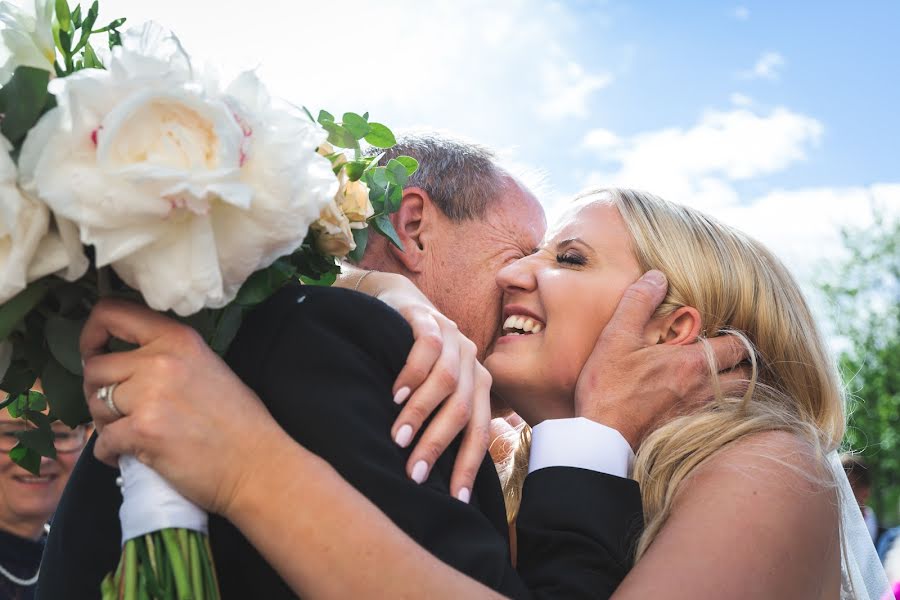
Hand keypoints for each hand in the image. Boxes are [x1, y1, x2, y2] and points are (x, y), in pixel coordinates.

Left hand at [81, 299, 274, 515]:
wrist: (256, 463)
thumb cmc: (238, 421)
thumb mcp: (207, 366)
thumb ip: (166, 356)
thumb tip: (121, 363)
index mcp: (177, 338)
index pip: (112, 313)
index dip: (91, 334)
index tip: (95, 353)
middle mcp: (161, 360)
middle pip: (95, 367)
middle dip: (98, 392)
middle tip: (119, 411)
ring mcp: (150, 395)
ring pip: (95, 404)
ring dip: (106, 424)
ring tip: (133, 435)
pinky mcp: (142, 430)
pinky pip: (102, 441)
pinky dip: (110, 454)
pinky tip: (132, 456)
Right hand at [386, 292, 490, 502]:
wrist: (398, 303)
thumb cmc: (414, 359)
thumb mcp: (434, 389)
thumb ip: (441, 419)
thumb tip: (436, 475)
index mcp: (478, 384)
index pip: (479, 430)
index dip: (468, 465)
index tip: (456, 499)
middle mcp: (472, 362)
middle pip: (464, 410)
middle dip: (439, 445)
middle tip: (415, 473)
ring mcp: (453, 338)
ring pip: (446, 381)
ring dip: (422, 413)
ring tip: (400, 438)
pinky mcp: (428, 318)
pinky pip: (426, 347)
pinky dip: (412, 374)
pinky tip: (395, 395)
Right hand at [574, 270, 748, 448]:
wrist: (601, 436)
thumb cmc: (608, 387)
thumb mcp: (617, 337)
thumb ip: (639, 302)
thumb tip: (658, 277)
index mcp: (694, 362)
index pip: (739, 345)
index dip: (738, 336)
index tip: (725, 330)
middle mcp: (705, 389)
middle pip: (748, 375)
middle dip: (743, 362)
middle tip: (729, 353)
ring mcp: (700, 413)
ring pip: (739, 399)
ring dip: (735, 385)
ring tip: (721, 375)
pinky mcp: (690, 431)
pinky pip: (723, 418)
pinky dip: (722, 407)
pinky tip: (703, 399)